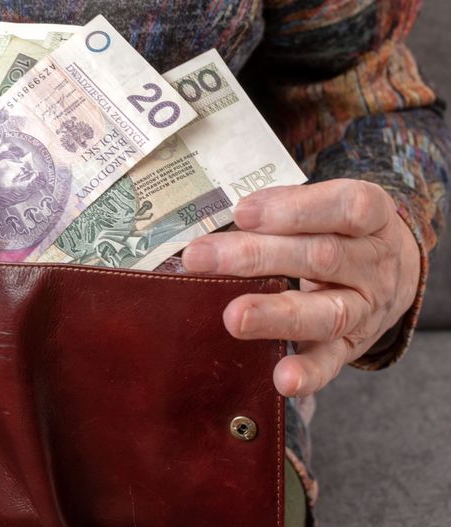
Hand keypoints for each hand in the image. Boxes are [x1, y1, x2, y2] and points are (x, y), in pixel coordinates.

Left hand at [182, 179, 420, 396]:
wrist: (396, 272)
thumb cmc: (341, 232)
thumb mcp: (330, 211)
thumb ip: (283, 213)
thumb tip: (218, 226)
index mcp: (374, 218)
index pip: (347, 206)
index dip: (296, 208)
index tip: (242, 213)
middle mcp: (375, 263)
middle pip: (321, 257)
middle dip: (255, 256)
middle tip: (199, 258)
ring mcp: (365, 308)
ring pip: (326, 312)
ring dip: (275, 315)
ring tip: (233, 318)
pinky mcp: (352, 346)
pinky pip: (332, 362)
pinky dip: (308, 373)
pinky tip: (282, 380)